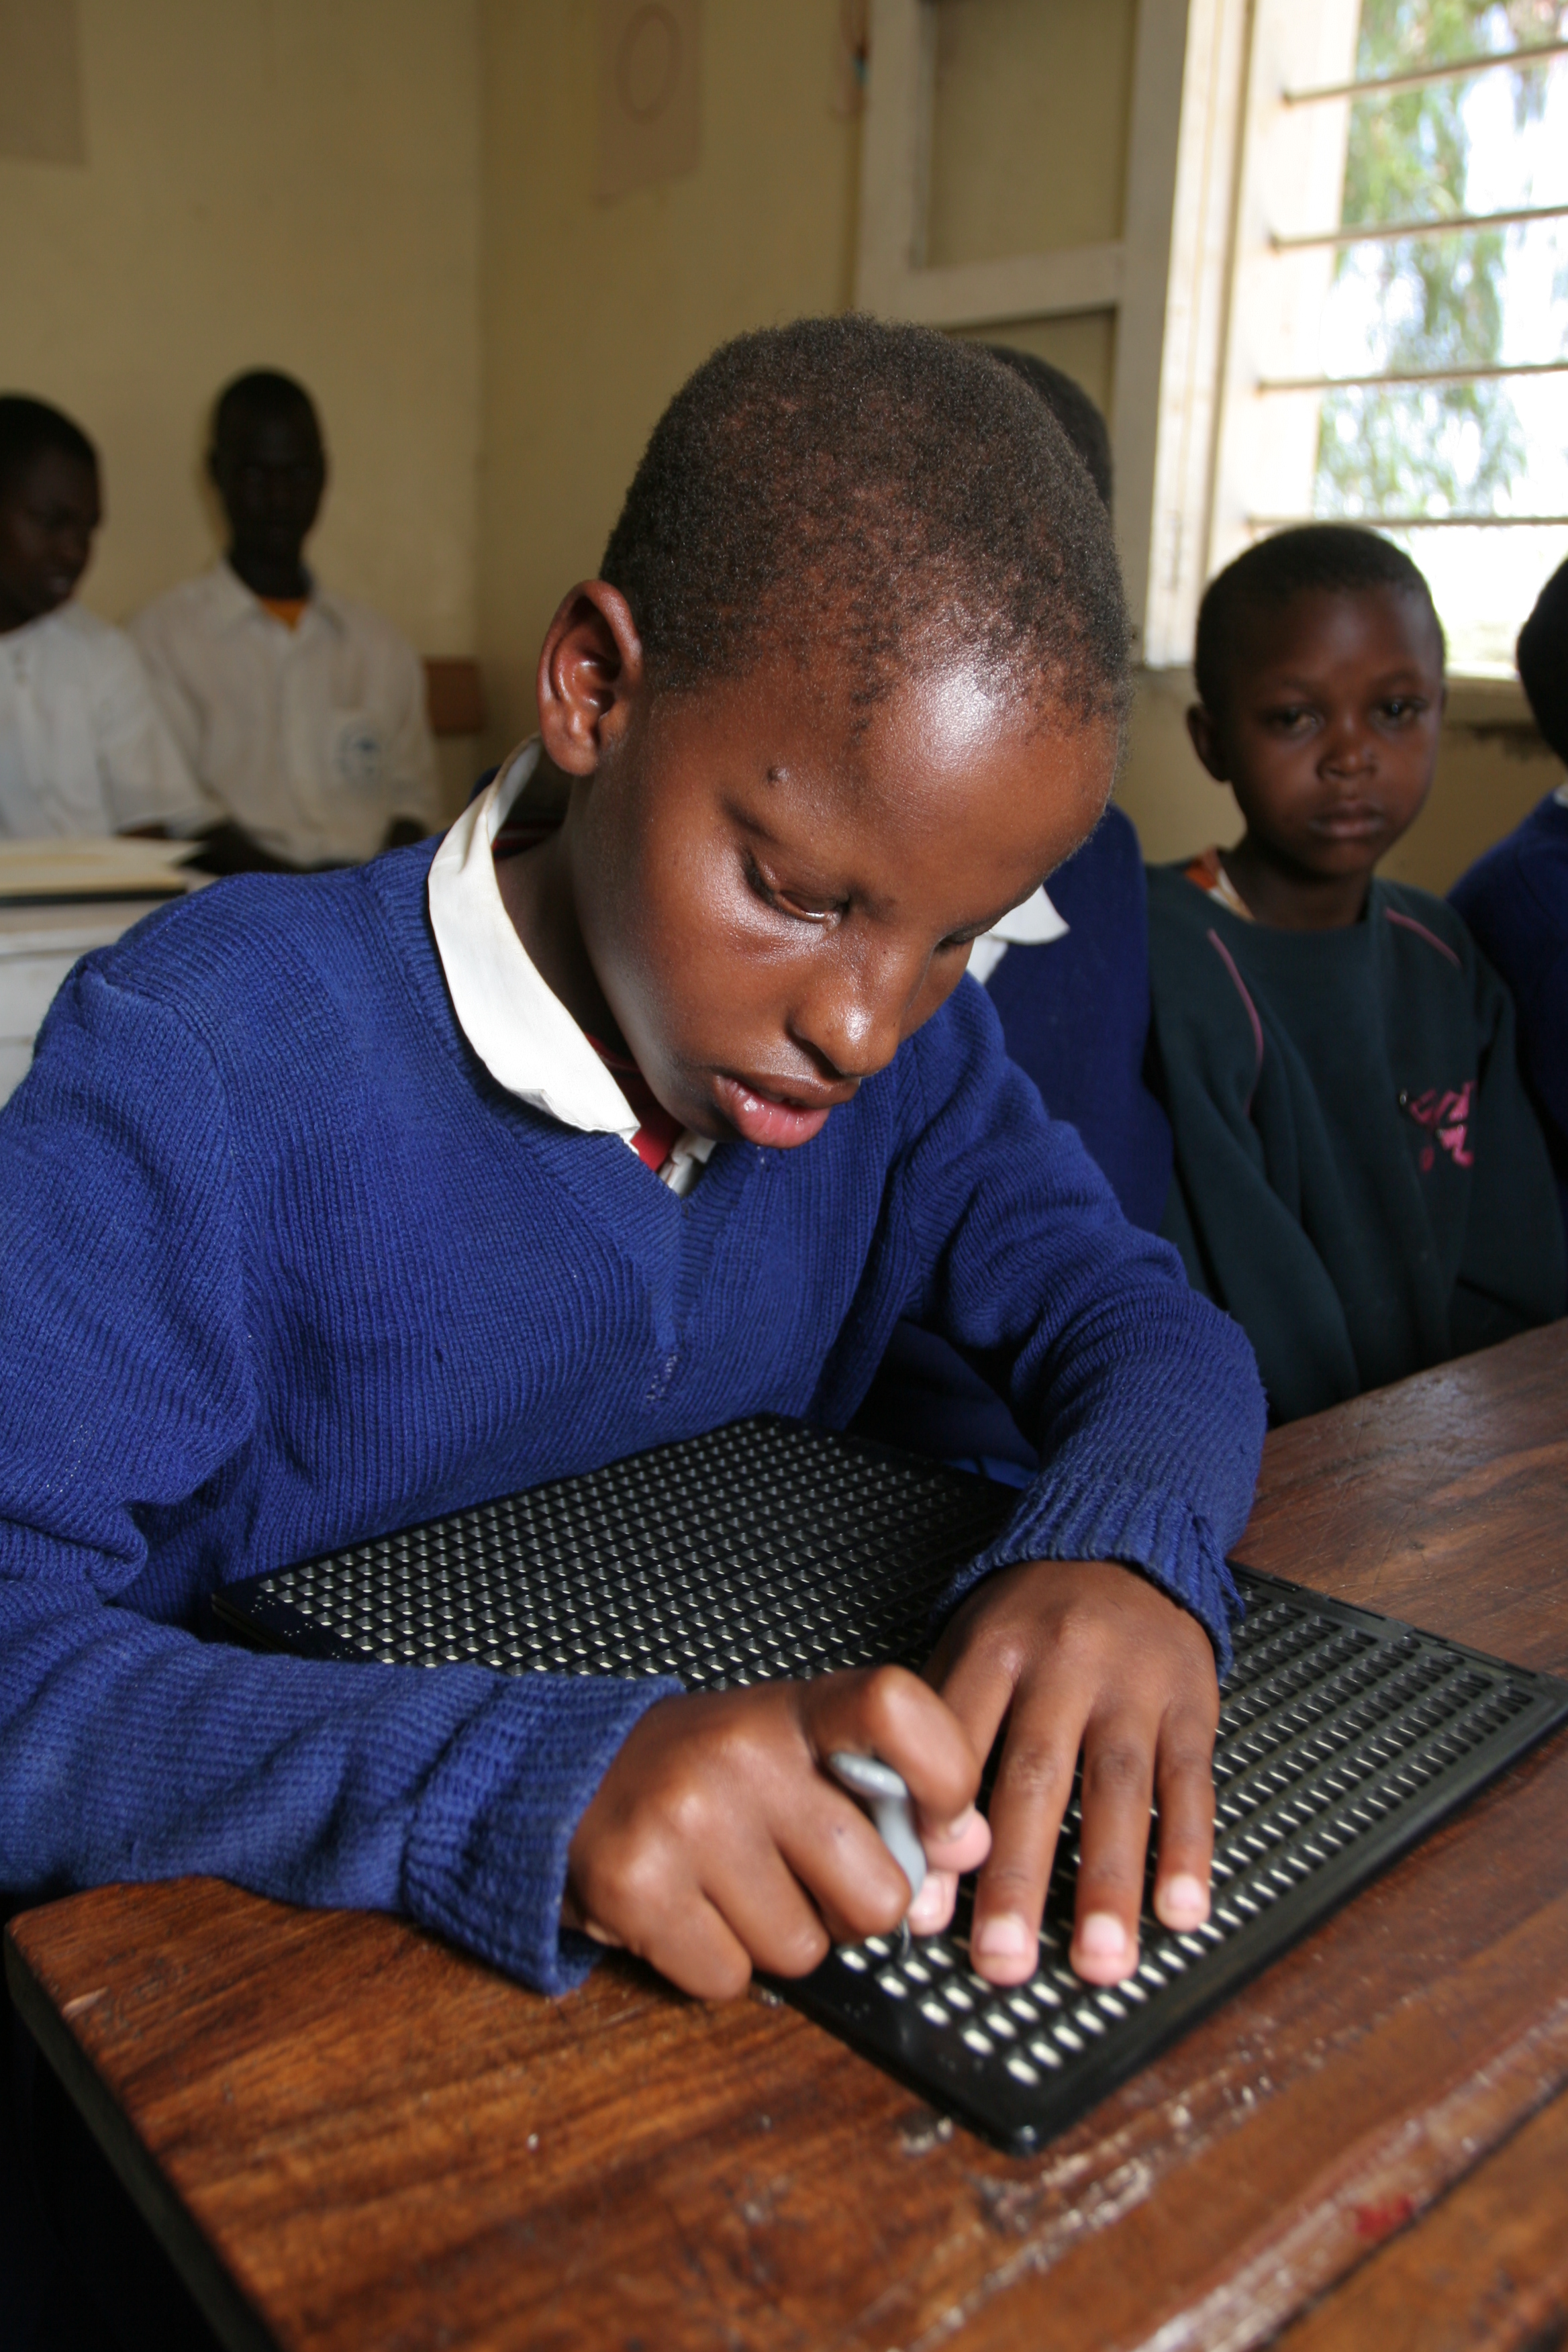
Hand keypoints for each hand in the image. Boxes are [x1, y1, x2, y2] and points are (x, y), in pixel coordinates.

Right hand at [565, 1667, 991, 1998]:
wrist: (565, 1779)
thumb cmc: (704, 1773)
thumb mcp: (792, 1748)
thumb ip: (883, 1786)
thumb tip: (973, 1845)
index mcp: (793, 1709)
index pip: (897, 1708)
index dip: (946, 1777)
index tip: (942, 1823)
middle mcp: (741, 1753)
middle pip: (877, 1890)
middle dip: (852, 1911)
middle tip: (804, 1876)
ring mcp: (685, 1818)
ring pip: (804, 1950)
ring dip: (780, 1939)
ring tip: (734, 1886)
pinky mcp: (636, 1886)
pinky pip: (730, 1979)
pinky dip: (717, 1964)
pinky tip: (690, 1911)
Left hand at [921, 1559, 1218, 1988]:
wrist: (1126, 1542)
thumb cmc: (1033, 1616)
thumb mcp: (971, 1641)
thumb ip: (941, 1728)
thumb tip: (900, 1838)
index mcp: (994, 1650)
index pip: (958, 1746)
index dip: (939, 1831)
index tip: (924, 1912)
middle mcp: (1062, 1666)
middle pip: (1036, 1779)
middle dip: (1019, 1879)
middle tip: (1002, 1962)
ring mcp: (1131, 1687)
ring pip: (1118, 1792)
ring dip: (1108, 1884)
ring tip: (1098, 1962)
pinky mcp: (1190, 1704)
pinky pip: (1190, 1785)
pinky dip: (1188, 1852)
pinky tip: (1181, 1912)